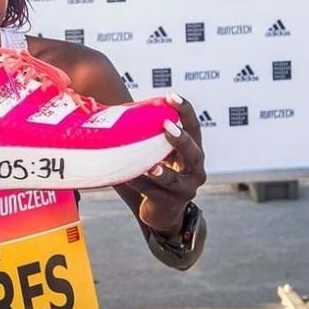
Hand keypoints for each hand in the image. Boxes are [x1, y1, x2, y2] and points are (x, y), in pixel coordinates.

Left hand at [128, 92, 206, 236]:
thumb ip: (146, 136)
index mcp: (192, 150)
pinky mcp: (171, 203)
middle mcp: (195, 169)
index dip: (185, 110)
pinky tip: (127, 178)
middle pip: (193, 152)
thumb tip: (113, 111)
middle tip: (166, 125)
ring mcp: (186, 188)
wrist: (161, 213)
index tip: (172, 95)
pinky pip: (154, 193)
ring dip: (163, 172)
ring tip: (152, 166)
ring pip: (175, 179)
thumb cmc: (156, 174)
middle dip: (181, 139)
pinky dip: (140, 184)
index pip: (193, 127)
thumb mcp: (156, 153)